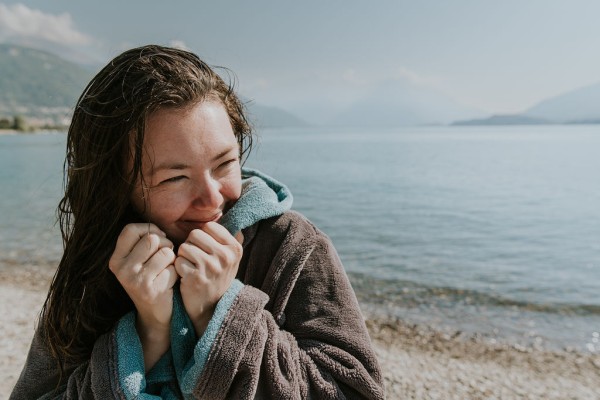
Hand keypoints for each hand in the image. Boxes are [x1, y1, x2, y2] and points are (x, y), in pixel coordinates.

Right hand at [109, 223, 177, 369]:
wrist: (155, 314)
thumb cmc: (152, 278)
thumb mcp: (140, 259)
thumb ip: (144, 240)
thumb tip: (157, 222)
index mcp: (115, 258)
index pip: (131, 229)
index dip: (149, 229)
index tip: (157, 239)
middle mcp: (121, 269)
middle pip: (152, 238)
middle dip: (165, 244)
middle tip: (166, 256)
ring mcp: (134, 280)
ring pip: (165, 251)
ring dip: (172, 259)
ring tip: (167, 269)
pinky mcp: (150, 290)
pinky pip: (172, 267)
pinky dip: (176, 272)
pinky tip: (169, 282)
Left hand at [175, 222, 242, 335]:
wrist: (209, 307)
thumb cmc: (215, 276)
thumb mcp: (229, 257)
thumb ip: (227, 236)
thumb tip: (225, 209)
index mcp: (235, 247)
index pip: (209, 226)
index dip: (202, 236)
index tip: (205, 249)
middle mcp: (226, 256)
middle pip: (195, 234)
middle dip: (190, 245)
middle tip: (196, 260)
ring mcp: (211, 267)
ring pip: (185, 247)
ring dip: (183, 257)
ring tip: (192, 268)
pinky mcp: (196, 277)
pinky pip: (178, 261)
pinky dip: (178, 268)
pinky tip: (186, 277)